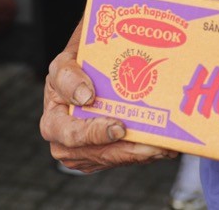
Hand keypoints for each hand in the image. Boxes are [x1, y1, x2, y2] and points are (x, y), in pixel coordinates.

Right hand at [40, 41, 176, 171]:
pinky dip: (144, 153)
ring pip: (116, 159)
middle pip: (99, 153)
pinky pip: (124, 158)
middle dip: (128, 150)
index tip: (119, 127)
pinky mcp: (103, 157)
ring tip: (165, 145)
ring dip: (142, 154)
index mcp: (53, 120)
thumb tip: (84, 96)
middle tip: (154, 143)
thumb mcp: (66, 60)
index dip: (95, 134)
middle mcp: (65, 143)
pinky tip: (164, 145)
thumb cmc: (78, 60)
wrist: (91, 63)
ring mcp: (85, 153)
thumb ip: (68, 75)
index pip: (71, 134)